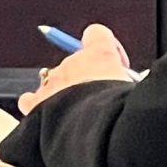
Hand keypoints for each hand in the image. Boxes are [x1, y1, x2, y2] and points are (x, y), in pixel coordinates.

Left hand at [19, 22, 137, 112]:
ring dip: (64, 93)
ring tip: (78, 114)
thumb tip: (137, 89)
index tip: (116, 64)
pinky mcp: (35, 102)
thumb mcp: (136, 91)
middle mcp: (71, 62)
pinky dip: (39, 107)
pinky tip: (52, 119)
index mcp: (99, 54)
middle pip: (76, 63)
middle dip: (88, 80)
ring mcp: (51, 81)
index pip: (97, 34)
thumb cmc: (120, 111)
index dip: (107, 47)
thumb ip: (131, 84)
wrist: (96, 132)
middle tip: (101, 101)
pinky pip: (30, 99)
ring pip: (54, 80)